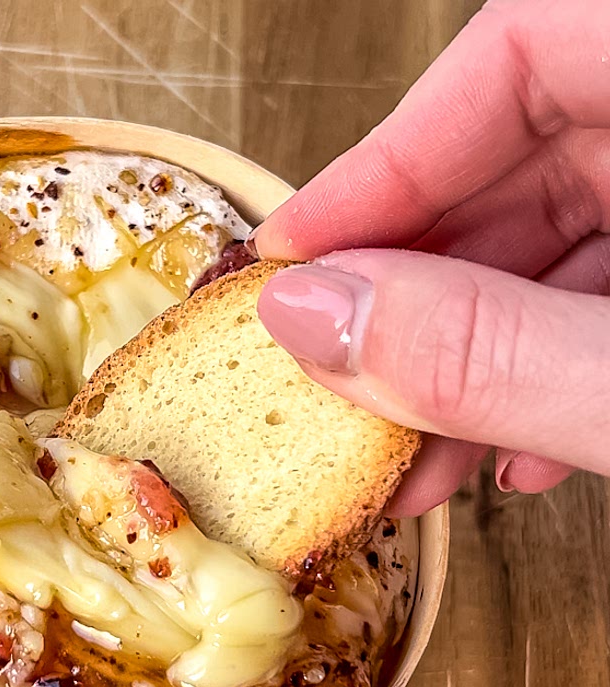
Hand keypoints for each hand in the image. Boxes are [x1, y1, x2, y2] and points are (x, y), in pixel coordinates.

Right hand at [250, 0, 609, 513]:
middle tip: (335, 371)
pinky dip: (543, 370)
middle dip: (413, 287)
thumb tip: (314, 317)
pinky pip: (609, 294)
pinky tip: (509, 448)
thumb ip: (487, 348)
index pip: (522, 48)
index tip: (293, 256)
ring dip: (465, 354)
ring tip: (409, 453)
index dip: (387, 156)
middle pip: (523, 155)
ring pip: (560, 240)